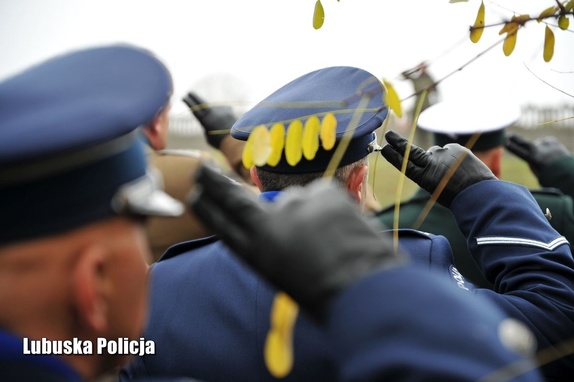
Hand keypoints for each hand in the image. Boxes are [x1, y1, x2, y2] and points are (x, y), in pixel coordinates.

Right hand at [182, 92, 236, 148]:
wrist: (234, 139)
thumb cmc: (218, 141)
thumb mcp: (208, 135)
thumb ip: (207, 125)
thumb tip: (211, 117)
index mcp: (203, 120)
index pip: (194, 108)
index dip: (188, 102)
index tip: (184, 97)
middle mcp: (211, 112)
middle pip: (201, 102)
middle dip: (194, 97)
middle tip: (190, 92)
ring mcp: (220, 109)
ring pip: (214, 109)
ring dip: (216, 116)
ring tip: (220, 125)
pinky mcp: (228, 109)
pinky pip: (224, 111)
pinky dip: (224, 115)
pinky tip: (227, 122)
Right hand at [188, 164, 405, 320]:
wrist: (364, 292)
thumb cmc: (326, 297)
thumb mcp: (287, 275)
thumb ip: (278, 246)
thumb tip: (285, 227)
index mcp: (256, 253)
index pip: (223, 223)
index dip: (208, 208)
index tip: (195, 194)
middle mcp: (267, 224)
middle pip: (236, 199)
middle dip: (215, 183)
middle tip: (202, 169)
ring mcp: (294, 204)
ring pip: (297, 201)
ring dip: (309, 215)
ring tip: (330, 240)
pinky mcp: (323, 192)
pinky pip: (324, 196)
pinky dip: (331, 209)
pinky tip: (344, 229)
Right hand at [381, 130, 495, 206]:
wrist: (480, 193)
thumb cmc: (457, 197)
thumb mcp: (437, 187)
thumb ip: (431, 171)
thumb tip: (432, 155)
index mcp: (424, 178)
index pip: (405, 164)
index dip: (394, 157)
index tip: (384, 148)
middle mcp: (431, 163)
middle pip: (411, 151)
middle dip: (399, 143)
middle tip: (389, 135)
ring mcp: (443, 154)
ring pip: (436, 152)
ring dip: (441, 160)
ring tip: (453, 174)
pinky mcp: (456, 149)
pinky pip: (451, 151)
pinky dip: (454, 158)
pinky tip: (462, 168)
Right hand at [505, 134, 569, 176]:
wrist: (567, 170)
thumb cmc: (552, 176)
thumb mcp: (538, 173)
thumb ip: (533, 164)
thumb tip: (531, 155)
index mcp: (532, 158)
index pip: (518, 151)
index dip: (511, 147)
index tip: (504, 142)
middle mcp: (537, 149)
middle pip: (524, 143)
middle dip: (516, 139)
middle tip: (509, 136)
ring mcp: (545, 144)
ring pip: (538, 144)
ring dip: (540, 148)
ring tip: (546, 156)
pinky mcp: (553, 142)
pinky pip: (547, 143)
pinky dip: (548, 146)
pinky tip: (552, 152)